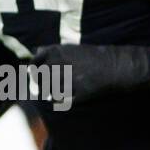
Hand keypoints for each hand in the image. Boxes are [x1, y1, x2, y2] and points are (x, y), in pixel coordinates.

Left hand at [31, 44, 149, 105]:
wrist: (117, 67)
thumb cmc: (94, 57)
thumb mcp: (72, 48)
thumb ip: (53, 50)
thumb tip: (36, 50)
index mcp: (57, 52)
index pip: (33, 65)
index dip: (32, 73)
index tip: (36, 76)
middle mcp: (60, 65)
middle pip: (40, 80)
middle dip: (40, 85)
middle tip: (45, 87)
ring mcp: (69, 80)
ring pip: (49, 92)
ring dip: (50, 94)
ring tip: (55, 93)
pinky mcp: (78, 93)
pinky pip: (61, 101)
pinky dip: (60, 101)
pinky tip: (64, 99)